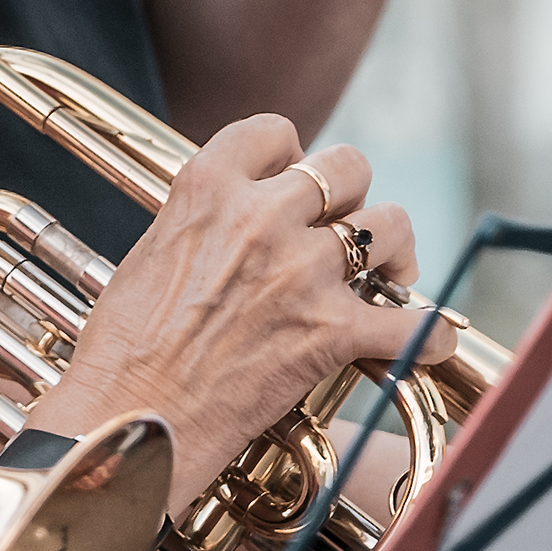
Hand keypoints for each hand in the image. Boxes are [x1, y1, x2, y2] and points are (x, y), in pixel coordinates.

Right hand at [34, 117, 454, 493]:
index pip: (276, 131)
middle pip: (347, 165)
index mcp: (208, 187)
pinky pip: (414, 324)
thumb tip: (244, 220)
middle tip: (342, 230)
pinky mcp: (330, 334)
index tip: (292, 184)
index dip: (291, 156)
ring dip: (392, 251)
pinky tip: (425, 340)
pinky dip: (428, 336)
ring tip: (386, 276)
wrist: (128, 419)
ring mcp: (301, 273)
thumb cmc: (124, 349)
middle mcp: (260, 217)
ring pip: (390, 226)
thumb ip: (205, 220)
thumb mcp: (153, 250)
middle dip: (351, 196)